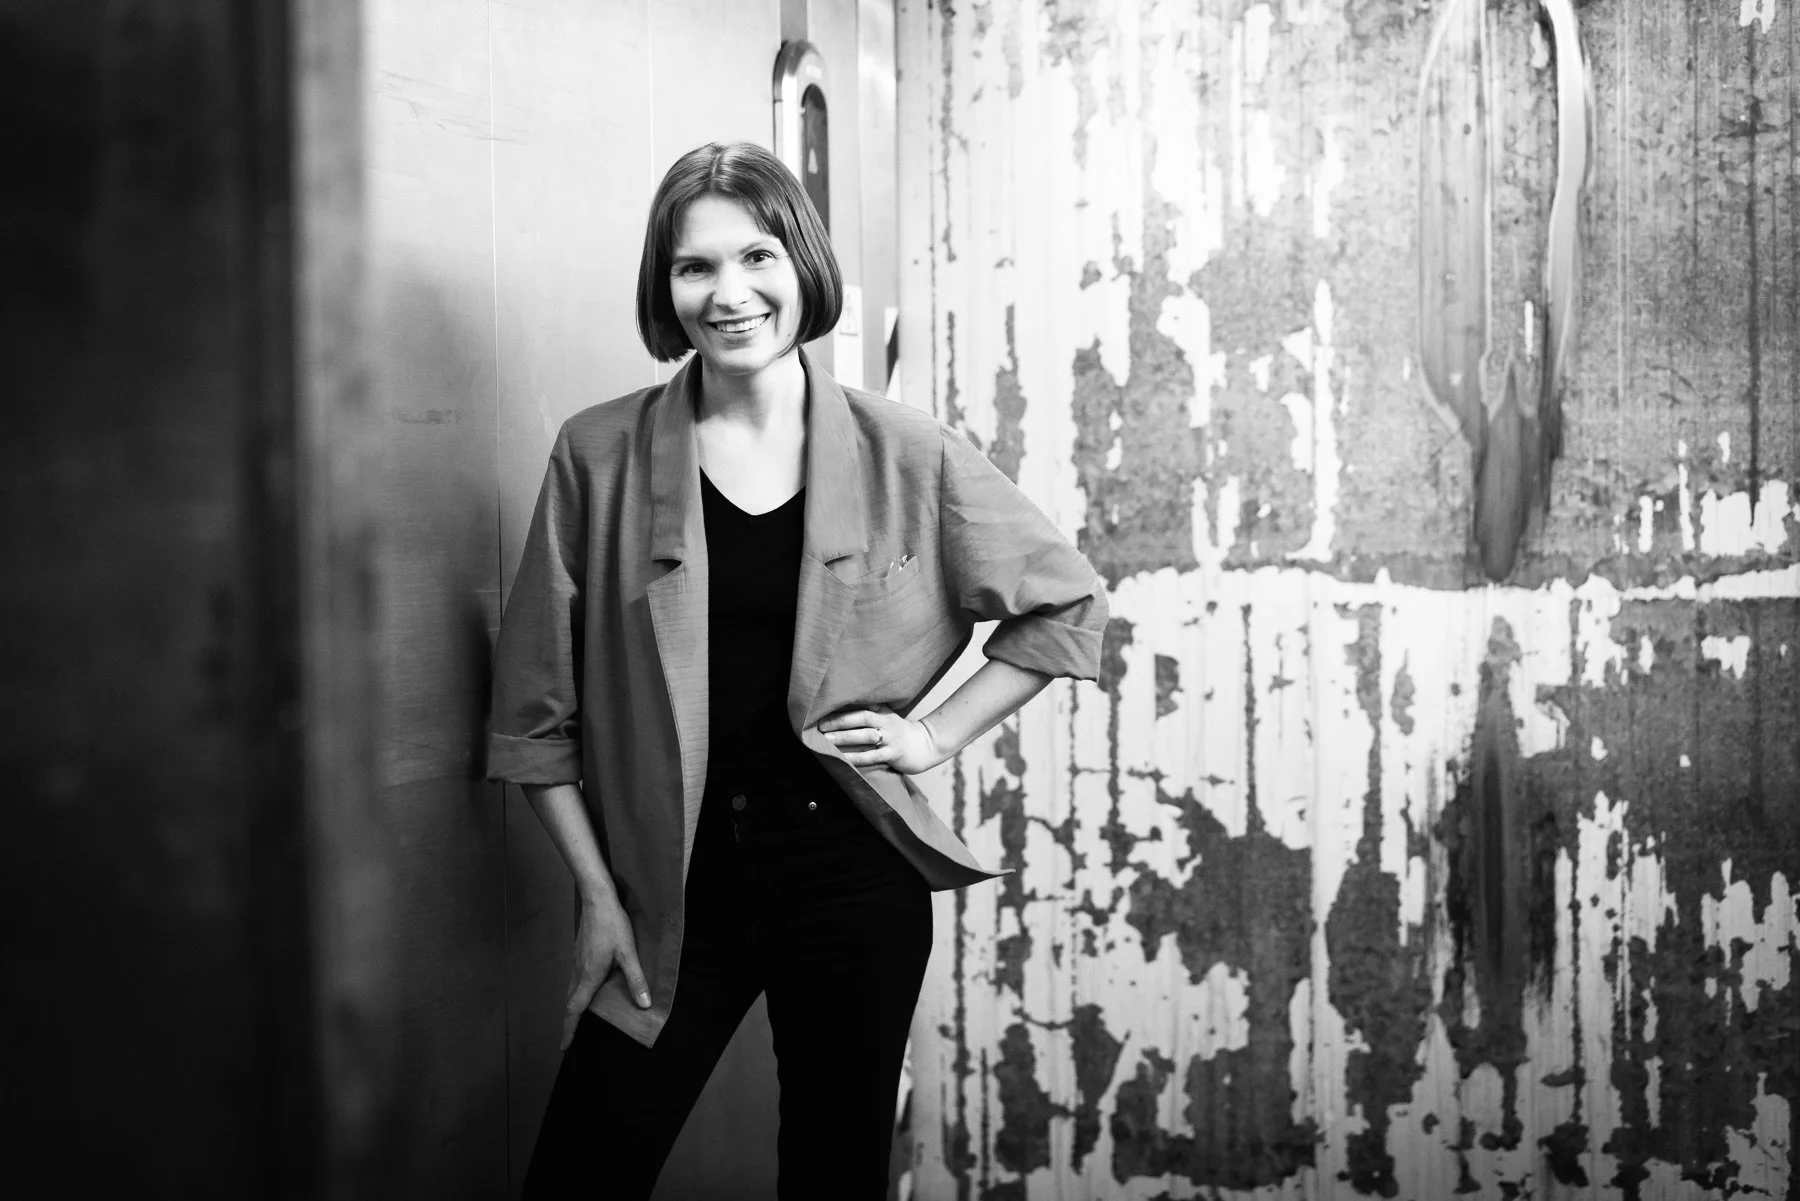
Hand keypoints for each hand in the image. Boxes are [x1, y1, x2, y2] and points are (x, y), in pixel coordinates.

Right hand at [561, 893, 650, 1050]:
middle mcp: (578, 971)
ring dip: (573, 1006)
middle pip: (570, 1002)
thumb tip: (644, 1004)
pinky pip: (574, 978)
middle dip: (570, 1021)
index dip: (569, 1029)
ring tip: (578, 1017)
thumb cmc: (613, 925)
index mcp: (589, 976)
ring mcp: (576, 961)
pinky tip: (587, 988)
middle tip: (571, 1037)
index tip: (564, 1046)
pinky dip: (577, 991)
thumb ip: (636, 979)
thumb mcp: (628, 953)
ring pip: (571, 990)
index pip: (575, 1009)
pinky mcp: (579, 952)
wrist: (597, 899)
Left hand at [817, 704, 945, 774]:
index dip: (842, 711)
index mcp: (883, 713)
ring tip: (827, 741)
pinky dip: (857, 757)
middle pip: (862, 719)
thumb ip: (871, 712)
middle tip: (820, 726)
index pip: (860, 708)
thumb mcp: (888, 717)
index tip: (822, 714)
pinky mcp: (893, 755)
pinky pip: (873, 757)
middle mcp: (886, 724)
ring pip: (866, 737)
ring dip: (846, 738)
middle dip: (840, 722)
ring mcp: (890, 740)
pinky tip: (844, 759)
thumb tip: (844, 708)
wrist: (926, 746)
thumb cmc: (900, 733)